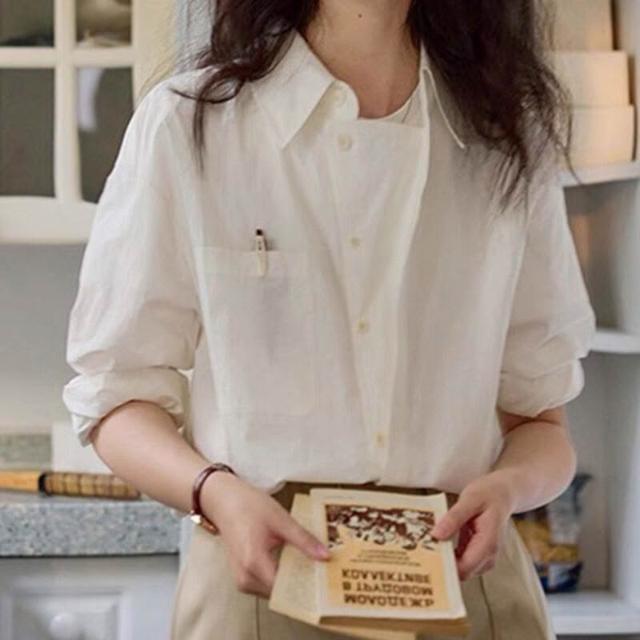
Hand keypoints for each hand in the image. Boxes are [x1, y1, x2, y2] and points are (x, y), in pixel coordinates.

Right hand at [200, 472, 330, 597]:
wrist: (224, 500)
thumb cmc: (248, 506)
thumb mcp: (281, 520)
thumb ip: (303, 540)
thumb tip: (325, 556)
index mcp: (254, 563)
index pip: (285, 589)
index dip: (307, 586)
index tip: (325, 580)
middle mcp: (245, 577)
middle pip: (280, 592)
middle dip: (301, 584)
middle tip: (322, 571)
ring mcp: (242, 580)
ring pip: (273, 590)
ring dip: (291, 581)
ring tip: (310, 566)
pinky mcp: (243, 576)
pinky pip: (266, 584)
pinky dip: (280, 577)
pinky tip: (294, 564)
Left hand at [431, 470, 516, 580]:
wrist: (502, 493)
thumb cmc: (488, 494)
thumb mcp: (469, 500)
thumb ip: (454, 518)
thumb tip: (436, 535)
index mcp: (487, 543)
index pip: (465, 568)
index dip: (445, 567)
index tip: (426, 559)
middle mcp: (489, 555)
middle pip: (462, 572)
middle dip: (443, 564)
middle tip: (422, 551)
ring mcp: (485, 556)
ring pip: (461, 569)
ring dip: (445, 560)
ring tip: (427, 545)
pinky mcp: (479, 554)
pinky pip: (462, 561)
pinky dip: (450, 554)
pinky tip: (439, 542)